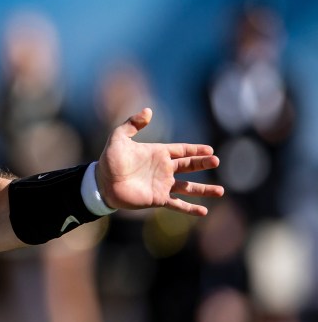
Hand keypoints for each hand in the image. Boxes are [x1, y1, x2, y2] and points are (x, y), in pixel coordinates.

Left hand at [97, 107, 221, 214]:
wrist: (102, 182)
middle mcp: (163, 169)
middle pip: (189, 166)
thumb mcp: (119, 138)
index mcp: (157, 153)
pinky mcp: (158, 199)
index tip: (209, 149)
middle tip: (216, 161)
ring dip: (204, 189)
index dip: (195, 150)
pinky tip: (204, 211)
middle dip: (203, 164)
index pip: (181, 150)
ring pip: (188, 188)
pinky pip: (178, 204)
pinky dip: (190, 208)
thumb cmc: (109, 160)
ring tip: (221, 191)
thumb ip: (132, 124)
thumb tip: (148, 110)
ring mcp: (162, 185)